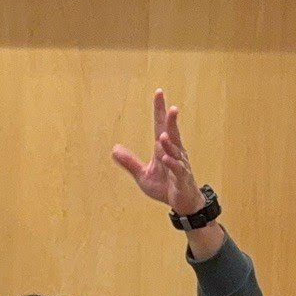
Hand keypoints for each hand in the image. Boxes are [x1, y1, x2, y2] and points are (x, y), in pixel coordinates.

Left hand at [111, 89, 206, 214]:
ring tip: (164, 135)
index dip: (159, 110)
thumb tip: (113, 149)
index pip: (161, 125)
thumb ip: (130, 162)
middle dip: (171, 121)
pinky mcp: (182, 178)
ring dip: (169, 144)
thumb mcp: (143, 175)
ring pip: (175, 151)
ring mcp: (179, 165)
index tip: (159, 92)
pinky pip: (177, 170)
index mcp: (163, 149)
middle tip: (171, 107)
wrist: (181, 203)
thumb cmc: (165, 186)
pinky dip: (172, 164)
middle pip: (172, 133)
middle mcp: (174, 153)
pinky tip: (166, 158)